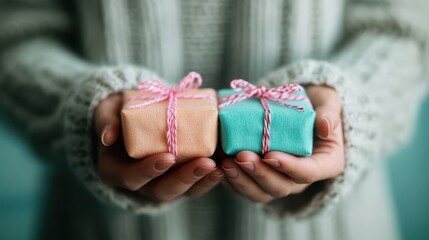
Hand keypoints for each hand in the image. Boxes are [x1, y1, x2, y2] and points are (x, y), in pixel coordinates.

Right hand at [94, 93, 222, 201]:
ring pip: (183, 192)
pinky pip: (196, 184)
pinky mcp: (180, 177)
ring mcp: (161, 182)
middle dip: (185, 178)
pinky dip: (210, 177)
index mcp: (116, 170)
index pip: (131, 177)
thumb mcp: (107, 111)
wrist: (133, 116)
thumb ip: (107, 120)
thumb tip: (108, 136)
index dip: (148, 170)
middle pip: (162, 191)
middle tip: (205, 163)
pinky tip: (224, 164)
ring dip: (202, 181)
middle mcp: (140, 183)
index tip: (167, 156)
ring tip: (219, 166)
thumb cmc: (118, 113)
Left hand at [221, 85, 344, 202]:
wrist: (298, 108)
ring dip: (241, 180)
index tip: (271, 155)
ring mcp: (279, 180)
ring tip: (225, 163)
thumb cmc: (316, 105)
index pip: (308, 173)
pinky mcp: (260, 177)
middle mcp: (300, 178)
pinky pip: (245, 187)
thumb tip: (325, 127)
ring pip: (260, 193)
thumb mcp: (328, 102)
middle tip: (241, 156)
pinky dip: (231, 180)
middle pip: (281, 187)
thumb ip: (330, 112)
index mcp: (324, 163)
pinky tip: (218, 166)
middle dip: (259, 174)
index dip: (290, 167)